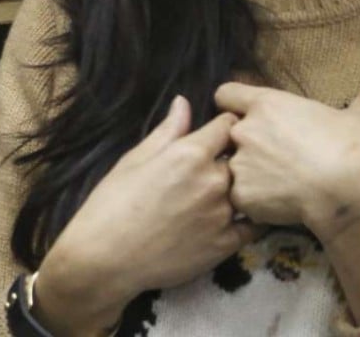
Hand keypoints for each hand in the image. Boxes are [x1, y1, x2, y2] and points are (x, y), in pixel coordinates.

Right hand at [34, 96, 259, 335]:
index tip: (219, 132)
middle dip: (231, 158)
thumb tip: (183, 102)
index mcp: (191, 153)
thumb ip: (167, 131)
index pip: (227, 125)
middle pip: (240, 158)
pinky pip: (252, 226)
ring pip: (246, 191)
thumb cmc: (113, 203)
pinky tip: (232, 219)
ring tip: (217, 195)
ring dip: (238, 189)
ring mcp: (224, 214)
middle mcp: (215, 180)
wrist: (107, 257)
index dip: (224, 125)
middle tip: (213, 167)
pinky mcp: (227, 244)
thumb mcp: (135, 160)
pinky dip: (246, 219)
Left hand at [216, 78, 359, 241]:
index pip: (225, 95)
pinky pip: (239, 197)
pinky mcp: (241, 193)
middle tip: (272, 158)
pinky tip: (276, 204)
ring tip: (276, 183)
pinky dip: (252, 201)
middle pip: (227, 134)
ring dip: (247, 173)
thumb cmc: (352, 149)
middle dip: (243, 144)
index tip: (245, 116)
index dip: (232, 105)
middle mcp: (243, 129)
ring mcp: (239, 162)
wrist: (348, 194)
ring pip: (231, 167)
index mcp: (264, 104)